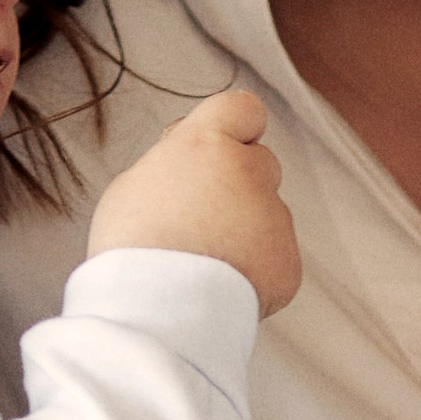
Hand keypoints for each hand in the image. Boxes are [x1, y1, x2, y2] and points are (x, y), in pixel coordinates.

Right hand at [87, 88, 299, 314]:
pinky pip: (275, 259)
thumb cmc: (132, 249)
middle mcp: (250, 173)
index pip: (244, 109)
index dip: (235, 128)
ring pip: (267, 216)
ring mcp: (275, 218)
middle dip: (238, 185)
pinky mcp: (288, 263)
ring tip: (202, 264)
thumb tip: (194, 165)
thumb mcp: (135, 184)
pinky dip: (255, 272)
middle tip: (200, 219)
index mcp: (208, 144)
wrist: (158, 311)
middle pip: (260, 164)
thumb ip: (176, 164)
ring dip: (244, 233)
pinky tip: (220, 287)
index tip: (221, 148)